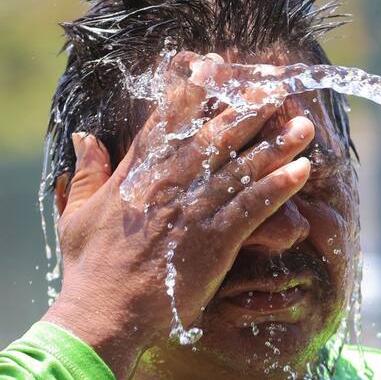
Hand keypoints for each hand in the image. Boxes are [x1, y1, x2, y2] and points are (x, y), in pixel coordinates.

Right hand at [43, 51, 314, 379]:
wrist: (104, 312)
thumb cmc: (89, 270)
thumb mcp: (76, 214)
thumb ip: (86, 172)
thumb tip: (84, 137)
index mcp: (136, 175)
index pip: (167, 121)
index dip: (194, 91)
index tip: (215, 67)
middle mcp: (167, 185)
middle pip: (214, 135)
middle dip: (247, 109)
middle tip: (276, 88)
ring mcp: (192, 211)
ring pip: (240, 167)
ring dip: (275, 144)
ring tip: (303, 125)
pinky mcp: (213, 241)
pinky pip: (252, 208)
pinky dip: (278, 187)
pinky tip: (301, 171)